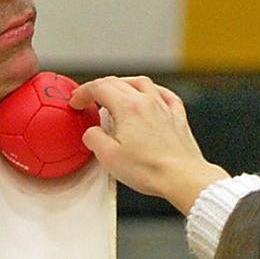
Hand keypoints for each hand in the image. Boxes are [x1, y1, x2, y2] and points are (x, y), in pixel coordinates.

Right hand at [70, 76, 228, 214]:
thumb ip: (94, 139)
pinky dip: (154, 91)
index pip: (99, 88)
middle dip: (99, 87)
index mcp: (127, 107)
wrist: (183, 178)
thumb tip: (92, 133)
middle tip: (90, 98)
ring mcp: (164, 108)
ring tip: (117, 92)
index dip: (83, 92)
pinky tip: (153, 96)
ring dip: (125, 84)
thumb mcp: (109, 157)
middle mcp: (147, 101)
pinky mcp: (178, 118)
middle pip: (118, 82)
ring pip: (142, 83)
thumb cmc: (150, 170)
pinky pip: (166, 95)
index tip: (76, 101)